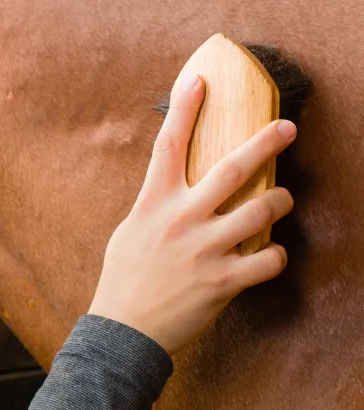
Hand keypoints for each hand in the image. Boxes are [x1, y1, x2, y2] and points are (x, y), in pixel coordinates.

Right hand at [88, 72, 295, 354]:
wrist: (123, 329)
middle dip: (266, 142)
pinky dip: (278, 256)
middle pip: (232, 168)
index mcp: (154, 203)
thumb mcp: (131, 231)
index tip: (200, 80)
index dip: (185, 109)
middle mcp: (181, 219)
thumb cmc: (125, 278)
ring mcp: (203, 250)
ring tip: (282, 198)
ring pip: (261, 210)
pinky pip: (269, 260)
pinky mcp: (222, 281)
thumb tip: (181, 186)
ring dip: (280, 201)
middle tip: (287, 128)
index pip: (169, 145)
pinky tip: (272, 256)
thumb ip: (158, 206)